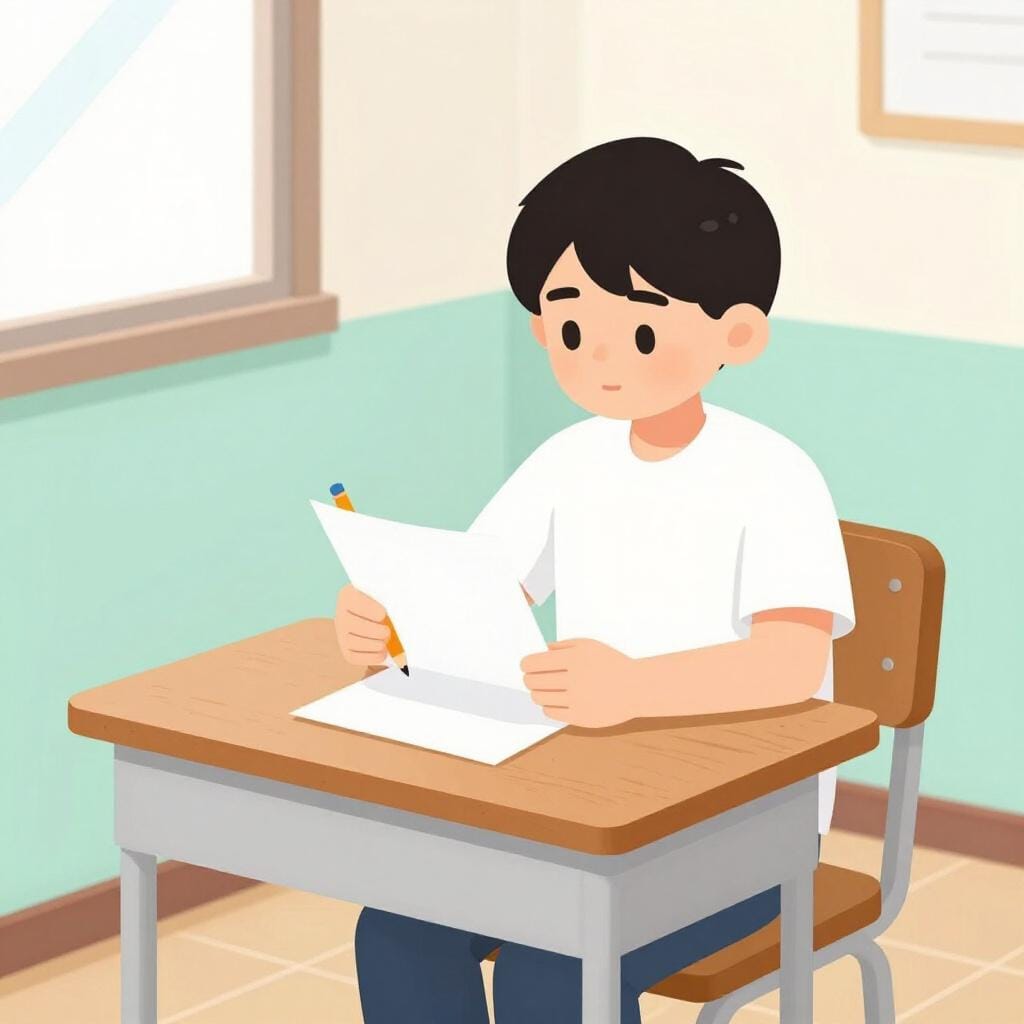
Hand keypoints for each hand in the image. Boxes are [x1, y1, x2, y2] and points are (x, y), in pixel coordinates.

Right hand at [334, 584, 391, 667]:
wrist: (379, 618)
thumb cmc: (386, 604)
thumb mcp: (386, 598)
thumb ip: (390, 602)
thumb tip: (397, 616)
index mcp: (348, 595)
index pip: (354, 601)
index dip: (369, 610)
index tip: (383, 614)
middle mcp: (341, 614)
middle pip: (351, 624)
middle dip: (373, 631)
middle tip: (387, 632)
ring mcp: (341, 633)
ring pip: (352, 642)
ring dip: (373, 645)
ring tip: (385, 643)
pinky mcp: (346, 649)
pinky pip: (353, 657)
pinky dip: (370, 657)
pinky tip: (382, 652)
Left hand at [520, 639, 645, 727]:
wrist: (635, 688)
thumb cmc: (612, 663)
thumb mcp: (590, 645)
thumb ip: (564, 645)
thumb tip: (544, 649)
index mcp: (573, 658)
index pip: (533, 663)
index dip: (526, 665)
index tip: (526, 666)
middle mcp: (573, 678)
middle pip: (532, 681)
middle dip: (529, 679)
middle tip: (532, 678)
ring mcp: (576, 699)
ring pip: (539, 698)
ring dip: (537, 693)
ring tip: (544, 689)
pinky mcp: (579, 717)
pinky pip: (550, 712)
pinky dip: (548, 706)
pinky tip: (555, 700)